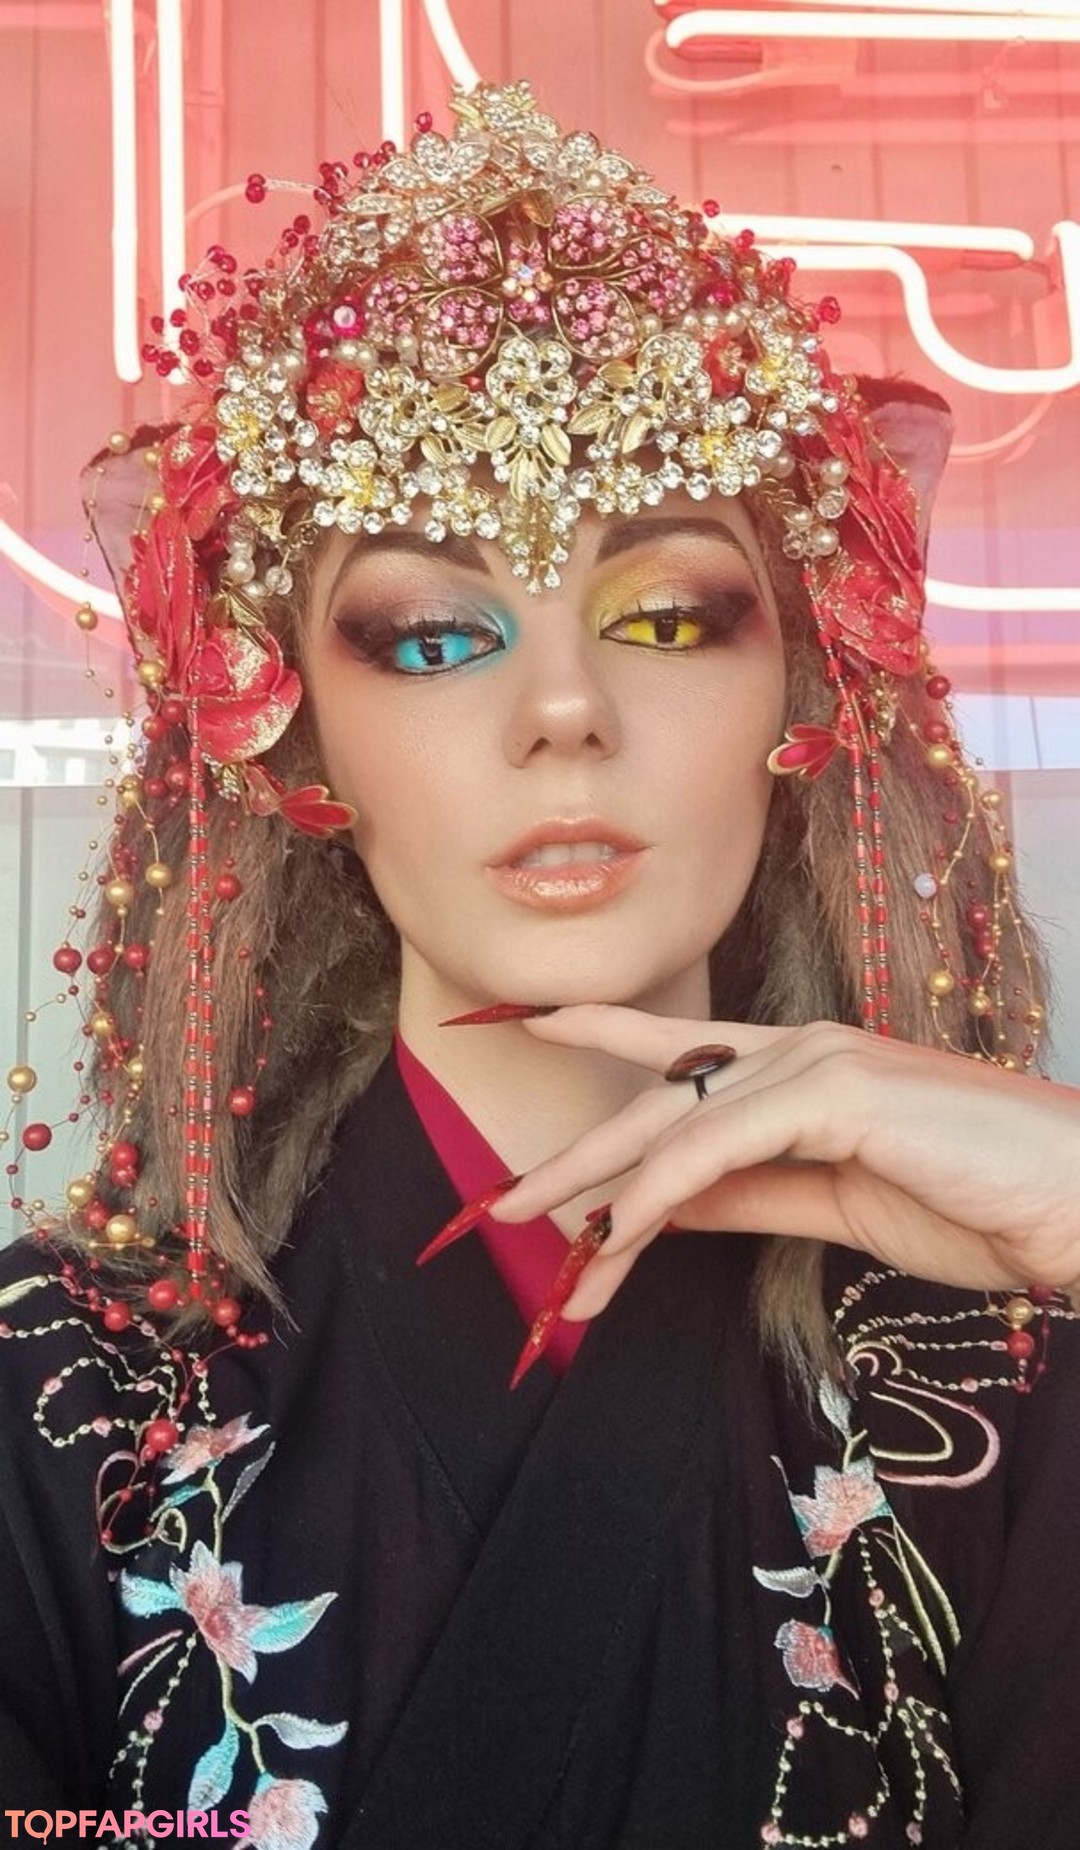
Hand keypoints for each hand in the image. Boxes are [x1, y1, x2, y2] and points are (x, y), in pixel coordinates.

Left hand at [490, 1007, 1079, 1320]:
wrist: (1076, 1204)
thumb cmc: (976, 1203)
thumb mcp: (835, 1207)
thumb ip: (752, 1195)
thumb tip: (665, 1204)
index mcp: (805, 1069)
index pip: (684, 1055)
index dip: (605, 1035)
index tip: (535, 1028)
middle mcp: (802, 1049)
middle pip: (660, 1095)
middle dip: (579, 1152)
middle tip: (501, 1199)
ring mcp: (819, 1062)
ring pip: (676, 1120)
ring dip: (604, 1188)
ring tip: (547, 1242)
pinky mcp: (839, 1091)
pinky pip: (721, 1143)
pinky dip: (664, 1186)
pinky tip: (623, 1228)